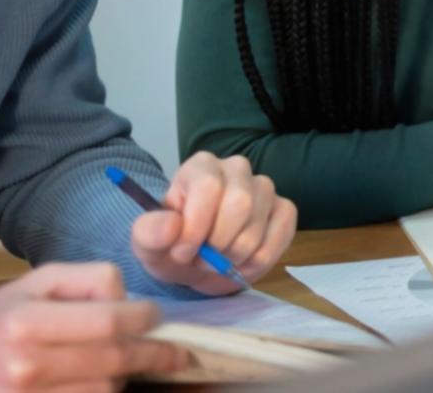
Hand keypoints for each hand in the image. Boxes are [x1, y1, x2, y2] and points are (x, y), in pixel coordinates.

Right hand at [0, 262, 189, 390]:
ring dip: (125, 377)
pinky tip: (106, 380)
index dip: (144, 319)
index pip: (109, 322)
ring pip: (105, 390)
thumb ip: (87, 281)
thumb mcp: (36, 283)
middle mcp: (27, 366)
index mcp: (28, 323)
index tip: (157, 316)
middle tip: (177, 352)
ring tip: (128, 363)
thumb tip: (129, 298)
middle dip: (153, 354)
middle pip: (114, 360)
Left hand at [129, 152, 297, 293]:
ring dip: (235, 256)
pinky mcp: (284, 208)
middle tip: (203, 260)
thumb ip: (150, 233)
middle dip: (219, 244)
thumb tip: (172, 226)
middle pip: (240, 203)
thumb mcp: (148, 245)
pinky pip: (282, 234)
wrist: (197, 264)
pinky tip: (242, 263)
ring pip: (258, 225)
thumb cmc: (173, 246)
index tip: (182, 252)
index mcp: (201, 167)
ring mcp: (263, 187)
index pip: (208, 187)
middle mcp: (236, 168)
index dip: (196, 227)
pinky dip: (260, 259)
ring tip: (219, 262)